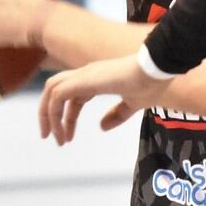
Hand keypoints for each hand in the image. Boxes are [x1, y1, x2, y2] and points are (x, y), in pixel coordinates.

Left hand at [39, 55, 166, 144]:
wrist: (158, 67)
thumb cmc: (151, 82)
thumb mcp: (133, 104)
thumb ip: (117, 115)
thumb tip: (101, 127)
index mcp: (97, 79)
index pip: (72, 97)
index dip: (67, 118)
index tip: (67, 138)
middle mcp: (86, 74)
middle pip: (55, 90)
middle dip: (49, 114)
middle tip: (51, 137)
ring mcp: (84, 74)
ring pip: (51, 90)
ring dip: (48, 114)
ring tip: (52, 136)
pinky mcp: (84, 79)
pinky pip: (58, 95)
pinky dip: (53, 111)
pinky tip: (59, 129)